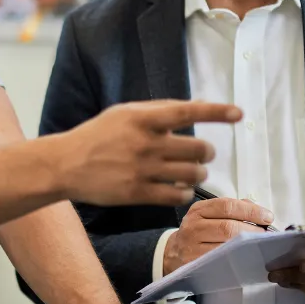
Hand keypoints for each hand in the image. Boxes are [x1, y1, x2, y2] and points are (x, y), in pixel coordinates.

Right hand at [51, 100, 240, 206]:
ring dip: (199, 174)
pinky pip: (176, 196)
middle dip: (207, 153)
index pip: (188, 111)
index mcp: (143, 118)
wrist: (66, 165)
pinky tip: (180, 189)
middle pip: (198, 149)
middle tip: (203, 154)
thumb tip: (198, 107)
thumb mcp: (125, 113)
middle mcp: (145, 143)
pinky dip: (184, 192)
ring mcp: (142, 170)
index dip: (217, 112)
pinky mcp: (137, 193)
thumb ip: (159, 111)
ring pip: (192, 174)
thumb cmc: (98, 135)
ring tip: (194, 172)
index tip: (239, 114)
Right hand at [163, 198, 273, 274]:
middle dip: (252, 231)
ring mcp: (193, 248)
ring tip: (258, 245)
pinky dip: (237, 260)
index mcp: (199, 210)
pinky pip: (221, 262)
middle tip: (265, 234)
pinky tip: (246, 257)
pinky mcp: (196, 265)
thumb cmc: (198, 232)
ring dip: (247, 246)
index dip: (250, 211)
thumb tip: (256, 208)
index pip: (227, 206)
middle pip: (228, 227)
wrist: (173, 253)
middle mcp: (193, 227)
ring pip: (225, 247)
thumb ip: (231, 209)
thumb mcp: (208, 214)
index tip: (267, 217)